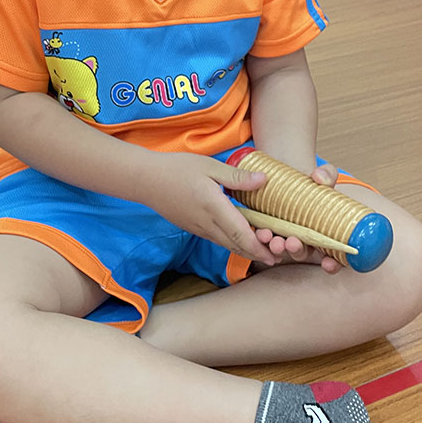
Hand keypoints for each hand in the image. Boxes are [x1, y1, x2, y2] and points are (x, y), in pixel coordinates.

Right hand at [148, 153, 277, 265]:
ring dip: (245, 249)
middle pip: (236, 244)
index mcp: (213, 206)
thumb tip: (263, 180)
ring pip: (226, 244)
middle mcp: (206, 223)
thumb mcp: (209, 166)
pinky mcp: (193, 228)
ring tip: (263, 251)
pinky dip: (232, 242)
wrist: (146, 180)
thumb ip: (236, 177)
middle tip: (276, 256)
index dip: (258, 246)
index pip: (239, 233)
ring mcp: (198, 228)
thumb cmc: (177, 168)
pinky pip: (217, 239)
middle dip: (256, 253)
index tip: (273, 254)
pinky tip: (240, 239)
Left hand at [251, 162, 342, 273]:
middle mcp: (305, 238)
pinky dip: (262, 239)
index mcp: (325, 233)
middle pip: (303, 253)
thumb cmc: (311, 182)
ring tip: (272, 239)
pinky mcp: (269, 229)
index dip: (333, 264)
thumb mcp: (324, 176)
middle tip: (292, 242)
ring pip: (282, 249)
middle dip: (297, 251)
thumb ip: (328, 175)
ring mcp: (286, 235)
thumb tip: (319, 177)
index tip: (328, 263)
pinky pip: (264, 239)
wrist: (287, 175)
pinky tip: (261, 232)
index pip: (333, 256)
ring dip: (277, 247)